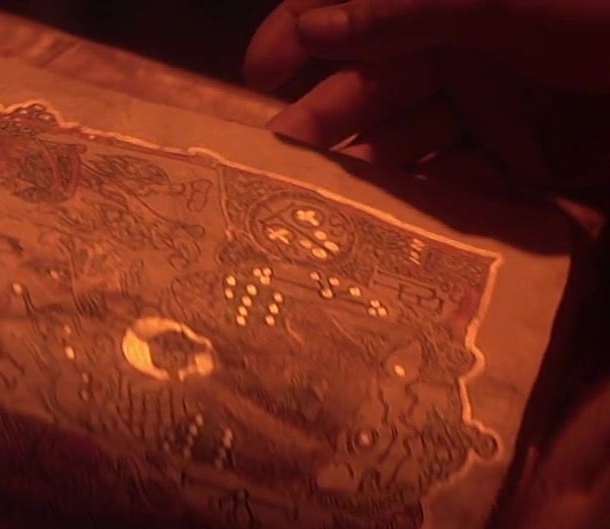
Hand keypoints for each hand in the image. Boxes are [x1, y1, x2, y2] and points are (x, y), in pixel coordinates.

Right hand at [244, 0, 609, 202]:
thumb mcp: (513, 0)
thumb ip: (408, 11)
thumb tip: (309, 29)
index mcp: (448, 5)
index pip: (351, 14)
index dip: (298, 39)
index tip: (256, 82)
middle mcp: (464, 53)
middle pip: (373, 94)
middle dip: (330, 133)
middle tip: (282, 180)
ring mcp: (501, 111)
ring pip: (415, 152)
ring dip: (380, 187)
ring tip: (337, 224)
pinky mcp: (536, 165)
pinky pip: (471, 193)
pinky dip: (445, 216)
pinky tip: (414, 242)